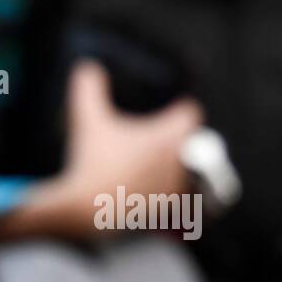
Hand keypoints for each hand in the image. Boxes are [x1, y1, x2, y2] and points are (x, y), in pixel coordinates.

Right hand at [0, 60, 202, 240]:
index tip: (171, 112)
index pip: (190, 114)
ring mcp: (180, 190)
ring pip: (196, 176)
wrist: (88, 210)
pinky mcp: (174, 215)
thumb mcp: (86, 119)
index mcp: (169, 135)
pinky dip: (179, 201)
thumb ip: (87, 87)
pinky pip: (189, 205)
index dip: (179, 110)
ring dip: (184, 171)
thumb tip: (86, 66)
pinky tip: (160, 198)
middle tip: (160, 143)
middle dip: (182, 143)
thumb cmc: (92, 162)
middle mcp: (182, 162)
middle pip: (195, 144)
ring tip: (162, 171)